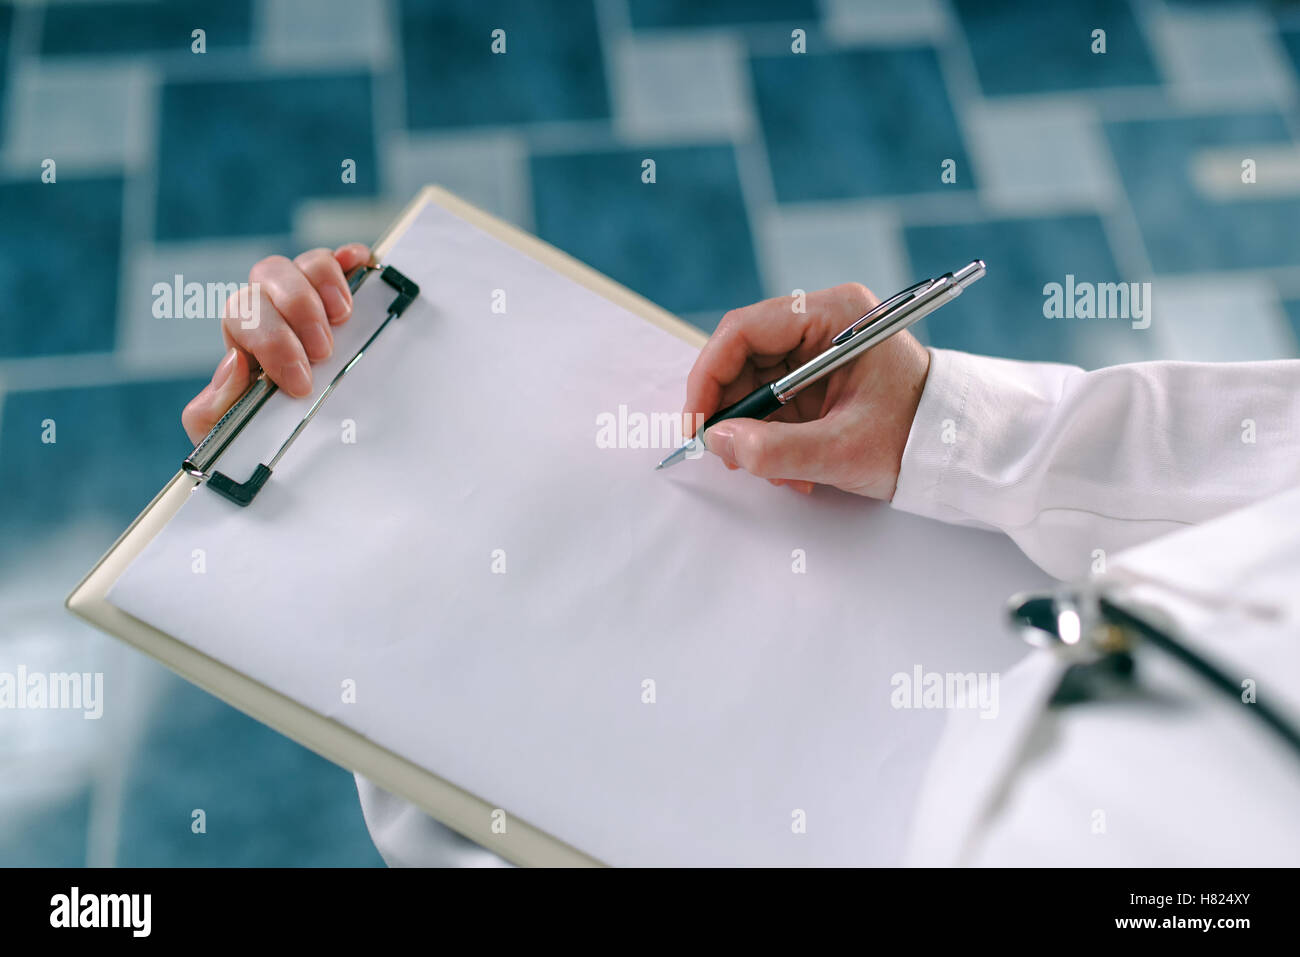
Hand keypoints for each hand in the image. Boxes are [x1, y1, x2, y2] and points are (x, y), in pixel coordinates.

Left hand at [181, 244, 370, 443]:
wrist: (284, 449)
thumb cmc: (264, 437)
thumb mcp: (227, 436)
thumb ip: (214, 408)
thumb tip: (234, 364)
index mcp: (244, 339)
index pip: (243, 312)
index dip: (271, 340)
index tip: (300, 382)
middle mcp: (271, 309)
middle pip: (269, 274)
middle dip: (299, 309)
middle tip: (323, 351)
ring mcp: (308, 298)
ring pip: (304, 262)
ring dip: (324, 283)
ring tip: (344, 318)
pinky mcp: (342, 295)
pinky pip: (343, 260)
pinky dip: (352, 259)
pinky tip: (362, 265)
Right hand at [683, 283, 930, 499]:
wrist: (958, 451)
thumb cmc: (916, 439)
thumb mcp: (843, 451)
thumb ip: (775, 449)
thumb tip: (718, 441)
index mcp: (835, 314)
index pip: (744, 330)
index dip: (709, 377)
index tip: (698, 424)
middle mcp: (824, 320)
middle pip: (744, 356)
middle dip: (733, 412)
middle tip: (731, 456)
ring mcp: (822, 346)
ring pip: (756, 382)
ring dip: (755, 432)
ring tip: (776, 471)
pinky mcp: (822, 373)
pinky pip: (776, 399)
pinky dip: (774, 436)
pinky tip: (794, 467)